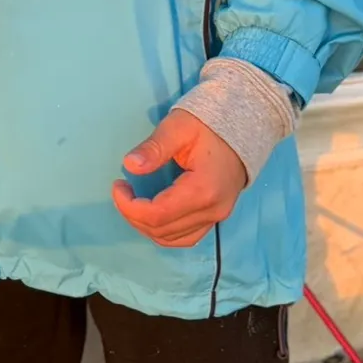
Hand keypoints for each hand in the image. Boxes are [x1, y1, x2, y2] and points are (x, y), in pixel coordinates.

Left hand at [111, 109, 247, 248]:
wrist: (245, 123)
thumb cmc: (209, 122)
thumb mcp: (178, 127)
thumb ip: (154, 147)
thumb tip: (130, 165)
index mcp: (203, 190)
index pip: (158, 215)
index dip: (130, 207)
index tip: (118, 185)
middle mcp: (213, 211)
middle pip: (163, 232)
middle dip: (134, 216)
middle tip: (121, 192)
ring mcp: (218, 216)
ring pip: (174, 240)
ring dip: (147, 226)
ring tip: (133, 202)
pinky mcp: (217, 215)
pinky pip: (187, 236)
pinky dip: (165, 231)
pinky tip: (152, 212)